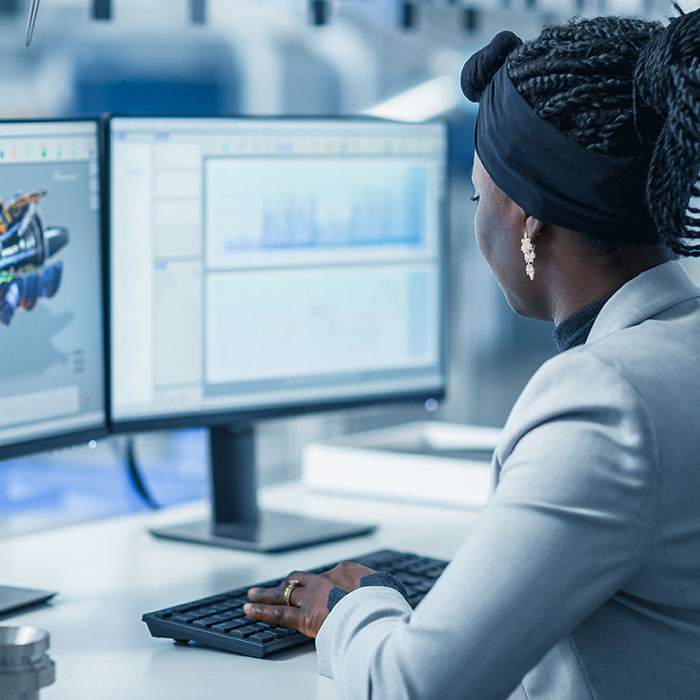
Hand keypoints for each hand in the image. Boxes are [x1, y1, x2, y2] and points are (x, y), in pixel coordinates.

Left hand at [244, 562, 375, 637]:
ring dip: (268, 594)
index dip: (322, 584)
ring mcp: (313, 596)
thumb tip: (384, 591)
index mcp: (345, 571)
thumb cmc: (385, 602)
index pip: (328, 576)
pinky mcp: (304, 616)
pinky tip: (248, 609)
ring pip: (284, 593)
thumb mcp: (386, 588)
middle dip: (288, 582)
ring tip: (253, 594)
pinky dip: (262, 611)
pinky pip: (278, 614)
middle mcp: (325, 579)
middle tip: (279, 585)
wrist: (376, 611)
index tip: (322, 590)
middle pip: (301, 579)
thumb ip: (377, 589)